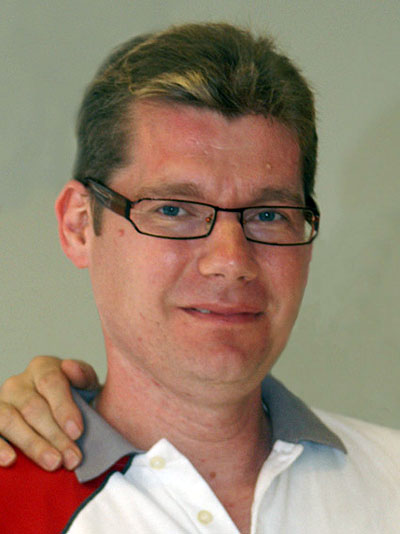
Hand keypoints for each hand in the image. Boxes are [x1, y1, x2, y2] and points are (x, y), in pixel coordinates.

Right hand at [0, 356, 99, 470]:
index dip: (64, 407)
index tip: (77, 432)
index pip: (51, 382)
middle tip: (72, 458)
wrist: (63, 421)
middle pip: (32, 406)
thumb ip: (84, 376)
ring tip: (53, 463)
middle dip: (55, 435)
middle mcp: (17, 383)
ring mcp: (1, 403)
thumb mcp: (86, 386)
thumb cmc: (77, 402)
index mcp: (43, 368)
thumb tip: (70, 367)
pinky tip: (11, 460)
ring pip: (9, 420)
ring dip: (33, 445)